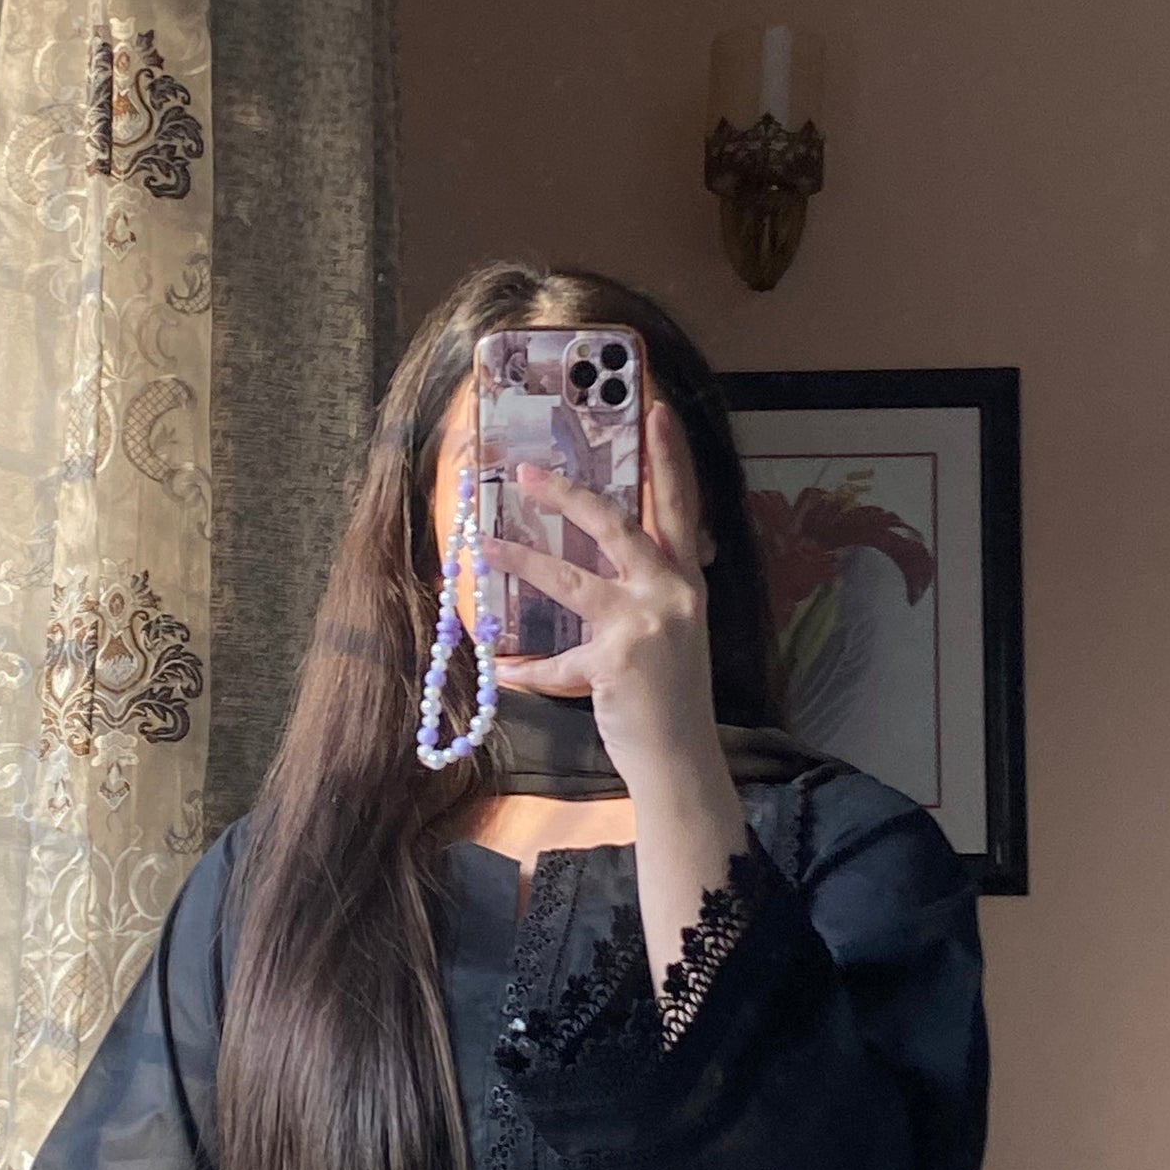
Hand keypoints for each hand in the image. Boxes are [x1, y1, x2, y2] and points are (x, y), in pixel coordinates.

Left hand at [486, 401, 724, 793]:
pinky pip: (556, 660)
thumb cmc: (669, 697)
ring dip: (522, 559)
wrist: (683, 759)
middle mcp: (672, 593)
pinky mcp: (616, 661)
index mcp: (685, 582)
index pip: (680, 506)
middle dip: (570, 495)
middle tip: (529, 471)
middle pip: (618, 525)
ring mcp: (645, 625)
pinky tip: (503, 666)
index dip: (670, 458)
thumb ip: (640, 596)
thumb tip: (587, 568)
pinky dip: (528, 666)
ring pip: (571, 578)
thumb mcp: (669, 634)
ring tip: (484, 544)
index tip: (657, 409)